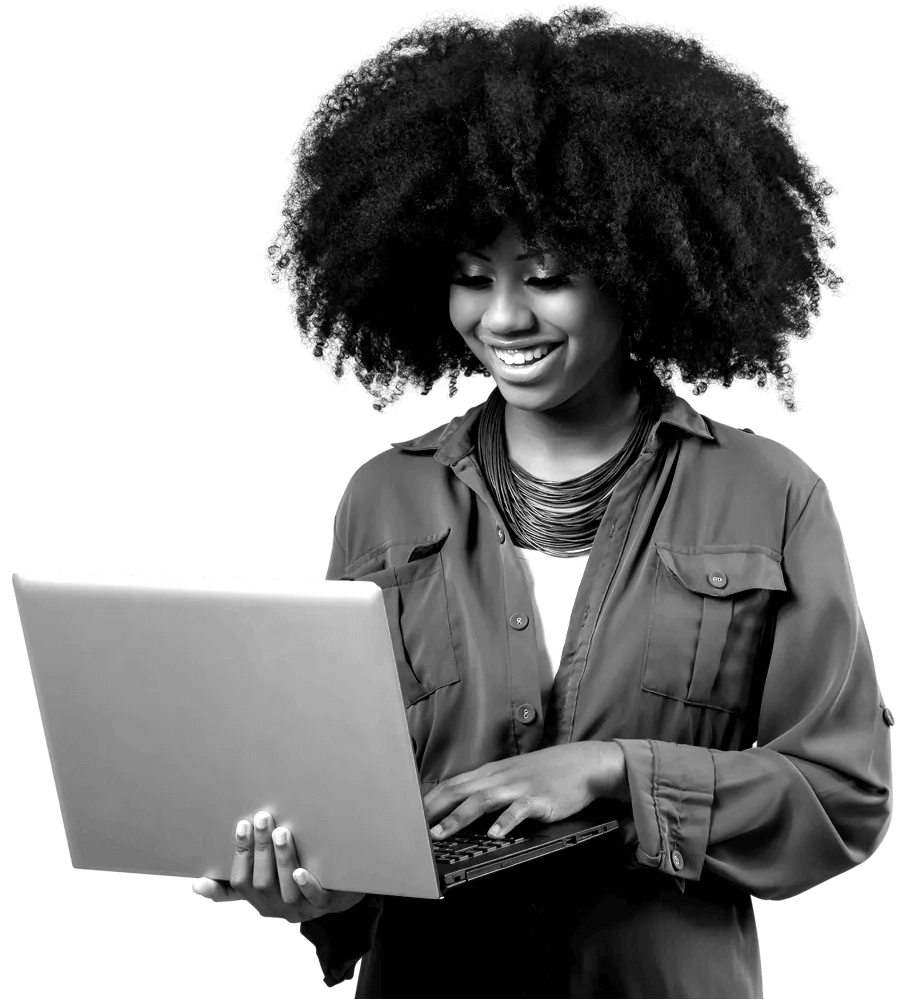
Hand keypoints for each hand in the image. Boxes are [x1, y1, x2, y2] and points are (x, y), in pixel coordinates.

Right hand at [191, 810, 365, 923]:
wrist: (340, 899)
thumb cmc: (293, 886)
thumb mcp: (264, 887)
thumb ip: (234, 886)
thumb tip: (196, 884)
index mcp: (260, 902)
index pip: (241, 883)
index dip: (240, 855)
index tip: (241, 826)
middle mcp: (278, 909)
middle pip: (263, 883)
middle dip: (261, 850)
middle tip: (262, 818)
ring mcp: (302, 909)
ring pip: (287, 889)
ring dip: (282, 859)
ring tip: (281, 831)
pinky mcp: (327, 906)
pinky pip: (316, 900)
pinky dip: (308, 886)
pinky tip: (301, 871)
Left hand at [423, 741, 627, 840]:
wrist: (583, 764)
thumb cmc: (545, 772)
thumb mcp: (511, 775)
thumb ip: (488, 788)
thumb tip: (459, 806)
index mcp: (491, 773)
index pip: (452, 784)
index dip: (429, 800)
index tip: (408, 816)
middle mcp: (500, 777)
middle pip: (460, 791)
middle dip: (433, 810)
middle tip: (411, 828)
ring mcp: (519, 787)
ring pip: (482, 800)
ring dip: (458, 817)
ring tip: (440, 834)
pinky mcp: (539, 799)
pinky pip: (519, 810)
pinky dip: (505, 822)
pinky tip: (494, 835)